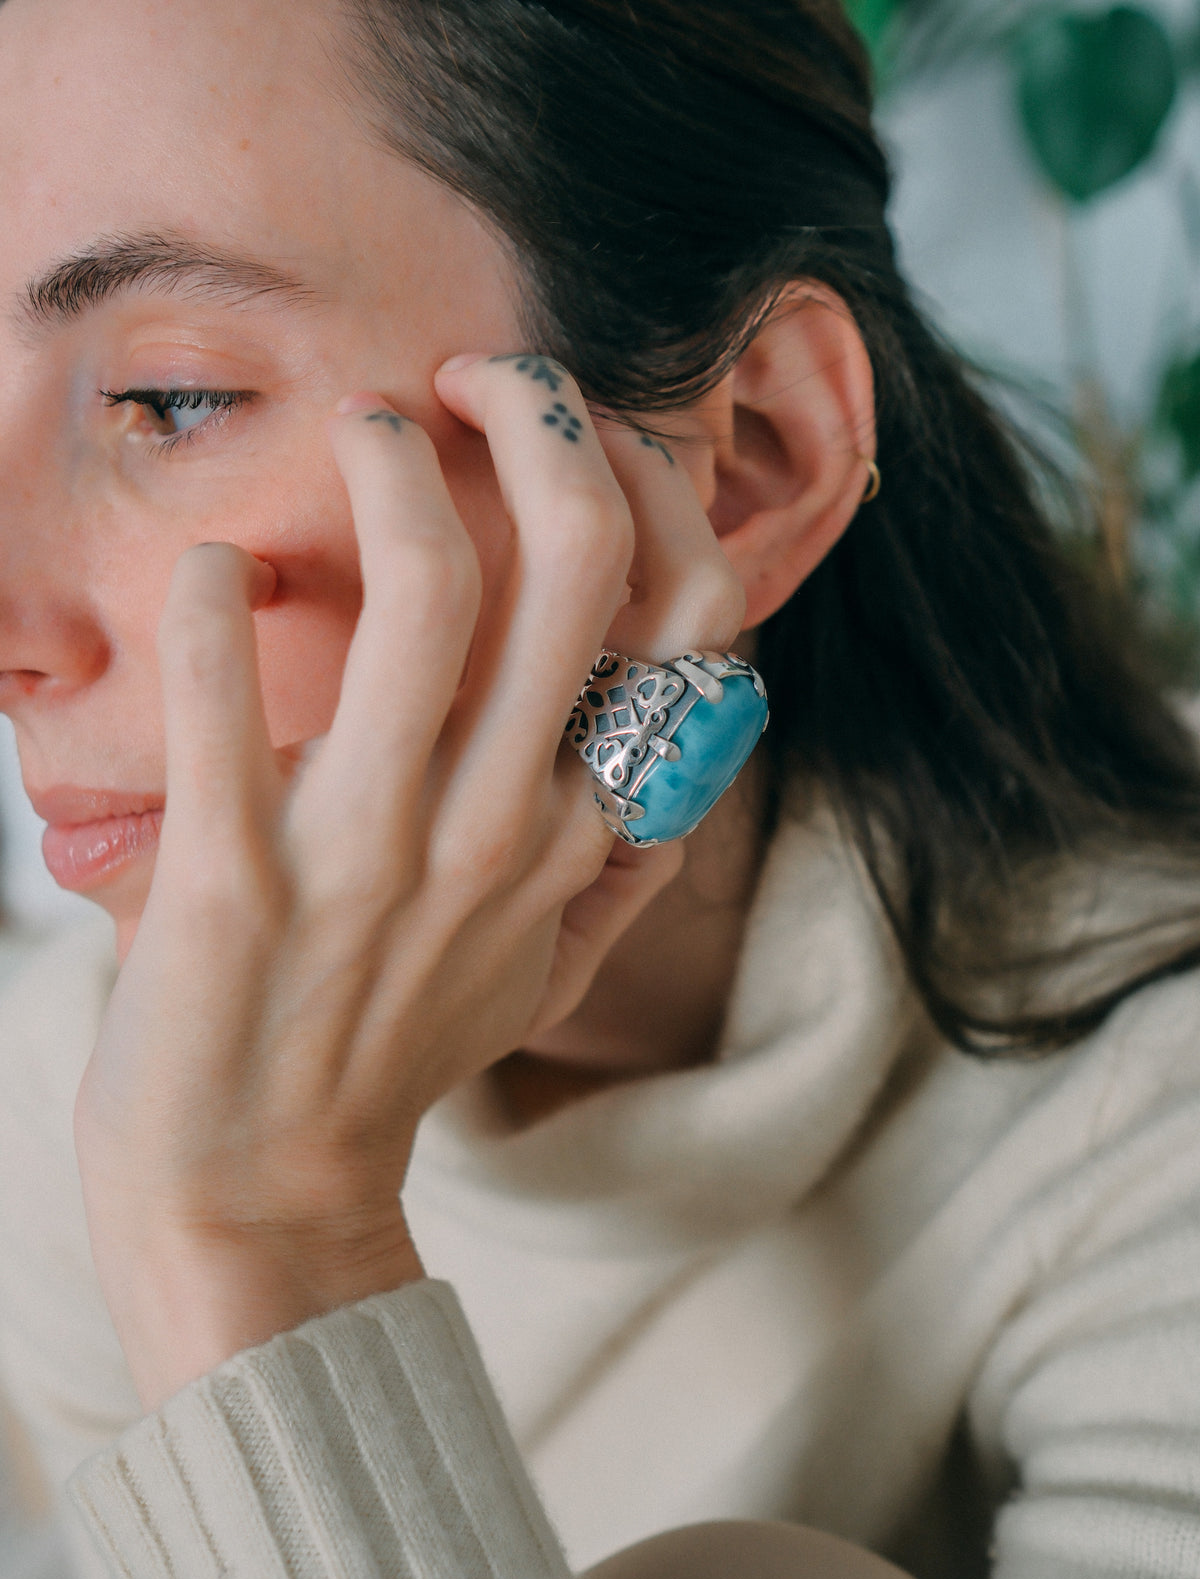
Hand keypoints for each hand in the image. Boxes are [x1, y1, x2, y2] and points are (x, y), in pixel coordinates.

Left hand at [73, 356, 743, 1410]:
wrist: (262, 1196)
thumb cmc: (397, 1052)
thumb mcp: (548, 960)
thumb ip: (620, 853)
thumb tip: (670, 749)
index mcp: (584, 835)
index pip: (693, 616)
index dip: (653, 485)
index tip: (576, 433)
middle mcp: (504, 830)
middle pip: (586, 561)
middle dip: (544, 415)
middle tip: (478, 374)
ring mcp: (375, 857)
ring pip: (433, 591)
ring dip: (394, 464)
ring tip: (360, 429)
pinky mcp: (237, 886)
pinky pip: (224, 694)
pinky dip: (213, 595)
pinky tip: (214, 571)